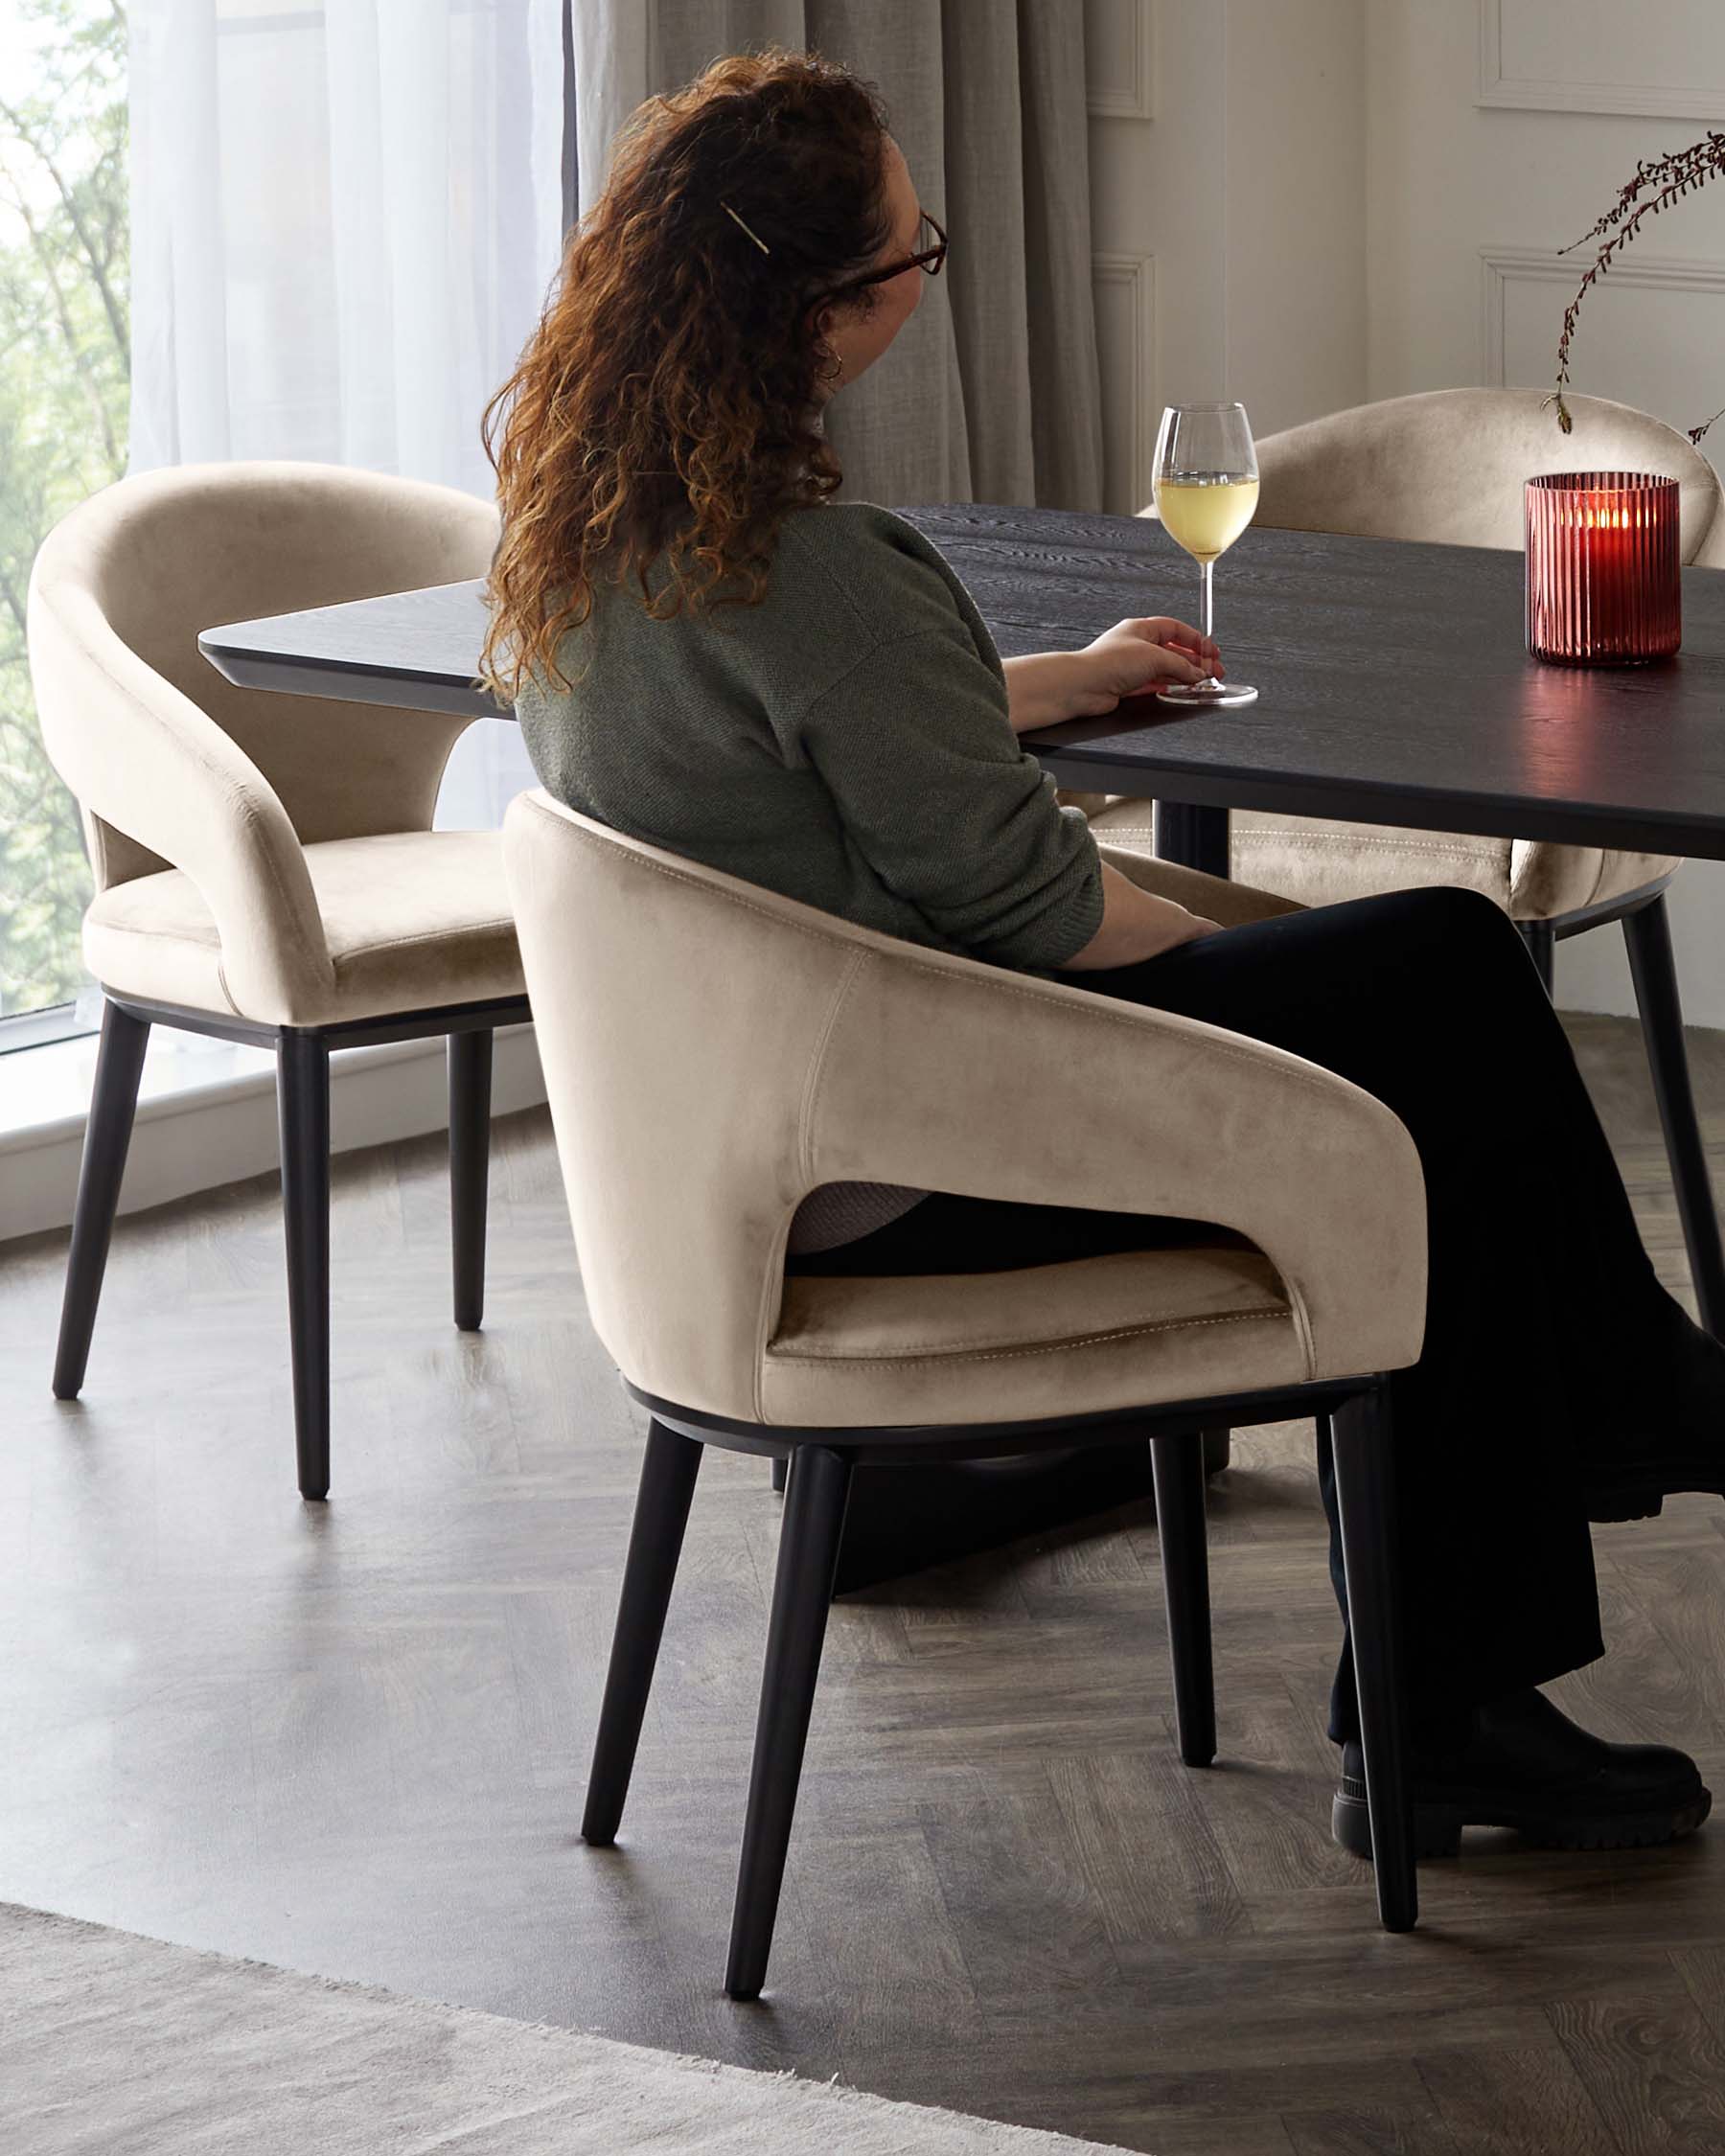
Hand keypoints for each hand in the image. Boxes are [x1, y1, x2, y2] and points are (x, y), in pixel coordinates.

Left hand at [1075, 618, 1223, 712]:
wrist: (1083, 686)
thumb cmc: (1108, 662)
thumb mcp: (1155, 657)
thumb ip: (1181, 665)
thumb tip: (1198, 672)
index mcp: (1141, 628)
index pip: (1176, 630)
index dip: (1195, 640)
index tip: (1211, 651)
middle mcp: (1137, 645)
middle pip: (1174, 651)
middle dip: (1194, 662)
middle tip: (1212, 672)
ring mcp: (1132, 666)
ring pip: (1166, 669)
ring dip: (1184, 676)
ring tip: (1201, 683)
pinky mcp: (1128, 685)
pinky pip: (1156, 685)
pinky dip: (1170, 687)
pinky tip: (1181, 691)